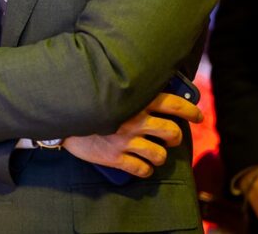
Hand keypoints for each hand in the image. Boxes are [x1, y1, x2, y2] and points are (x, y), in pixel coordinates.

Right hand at [63, 91, 202, 177]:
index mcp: (135, 100)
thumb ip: (130, 89)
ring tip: (155, 153)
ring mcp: (125, 141)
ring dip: (160, 155)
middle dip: (175, 137)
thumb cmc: (87, 99)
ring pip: (160, 155)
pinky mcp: (115, 158)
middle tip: (171, 136)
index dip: (190, 111)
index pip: (173, 105)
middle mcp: (134, 121)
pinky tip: (142, 165)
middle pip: (171, 133)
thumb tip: (152, 88)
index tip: (197, 116)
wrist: (59, 114)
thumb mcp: (109, 88)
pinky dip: (145, 169)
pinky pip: (141, 169)